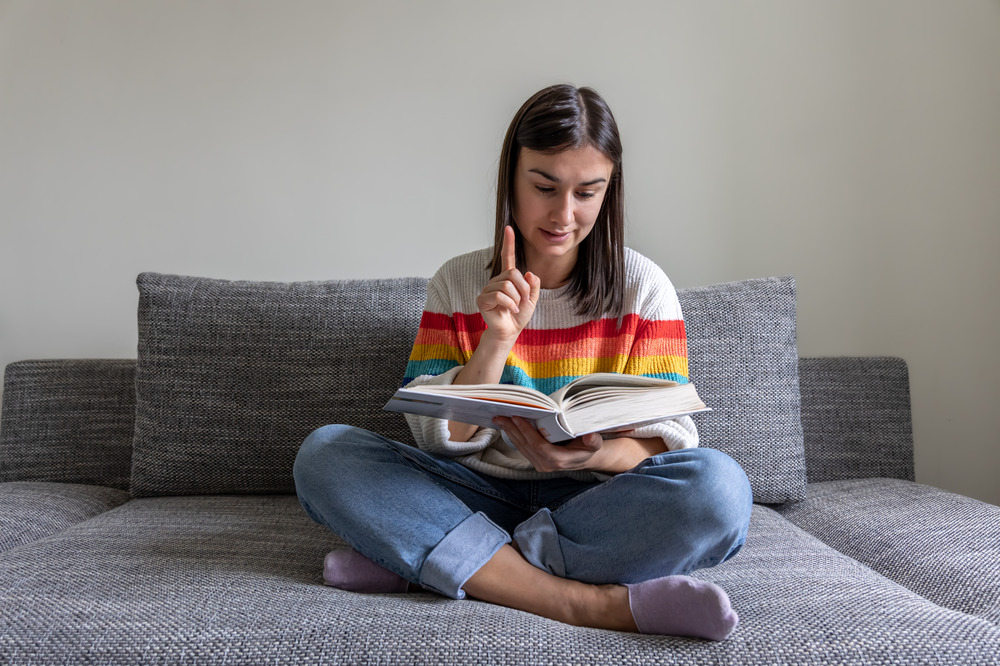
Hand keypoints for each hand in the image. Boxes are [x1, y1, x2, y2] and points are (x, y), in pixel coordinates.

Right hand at [476, 226, 540, 342]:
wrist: (510, 331)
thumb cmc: (519, 315)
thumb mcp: (532, 298)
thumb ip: (533, 285)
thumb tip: (528, 273)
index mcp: (508, 278)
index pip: (508, 257)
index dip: (509, 243)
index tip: (509, 228)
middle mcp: (496, 280)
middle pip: (513, 274)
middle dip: (523, 289)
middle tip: (523, 301)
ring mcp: (488, 289)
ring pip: (507, 285)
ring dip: (516, 298)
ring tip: (515, 307)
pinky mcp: (482, 299)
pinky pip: (499, 295)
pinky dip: (509, 304)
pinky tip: (511, 310)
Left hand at [492, 416, 604, 472]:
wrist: (584, 458)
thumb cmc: (588, 448)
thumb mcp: (594, 444)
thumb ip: (593, 441)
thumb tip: (590, 436)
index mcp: (558, 460)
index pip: (538, 445)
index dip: (526, 431)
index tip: (516, 417)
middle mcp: (546, 465)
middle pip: (525, 445)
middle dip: (512, 429)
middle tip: (500, 415)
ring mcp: (539, 464)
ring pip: (521, 447)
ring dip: (509, 432)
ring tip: (499, 419)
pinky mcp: (535, 461)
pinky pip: (522, 448)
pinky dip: (513, 436)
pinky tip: (507, 426)